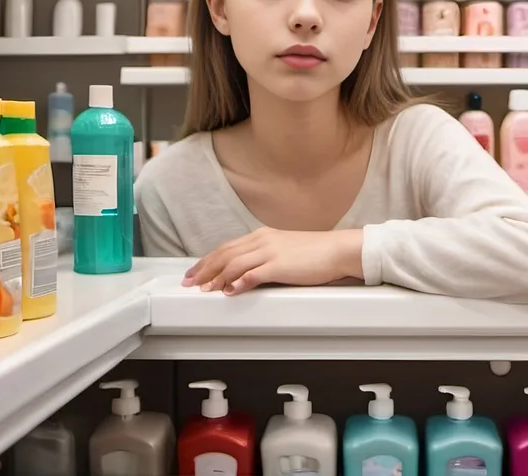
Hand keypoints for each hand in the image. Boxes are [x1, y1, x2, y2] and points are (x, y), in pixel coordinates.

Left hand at [182, 227, 363, 295]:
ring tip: (205, 290)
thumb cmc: (316, 252)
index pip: (227, 247)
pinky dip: (238, 282)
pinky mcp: (280, 265)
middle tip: (189, 282)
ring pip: (234, 264)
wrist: (338, 250)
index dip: (208, 260)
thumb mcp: (285, 249)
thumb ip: (265, 258)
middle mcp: (262, 240)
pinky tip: (230, 291)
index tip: (195, 272)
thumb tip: (246, 274)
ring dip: (216, 277)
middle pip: (224, 254)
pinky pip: (253, 274)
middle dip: (204, 269)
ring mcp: (270, 252)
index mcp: (262, 236)